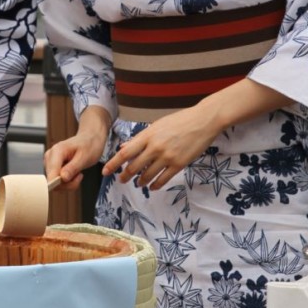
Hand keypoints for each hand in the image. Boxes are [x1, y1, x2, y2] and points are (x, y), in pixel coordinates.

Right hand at [45, 105, 110, 188]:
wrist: (90, 138)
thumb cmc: (89, 145)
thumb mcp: (85, 157)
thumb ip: (72, 168)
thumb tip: (62, 178)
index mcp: (57, 151)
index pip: (51, 174)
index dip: (58, 183)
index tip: (71, 184)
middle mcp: (50, 156)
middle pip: (52, 181)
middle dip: (68, 183)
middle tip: (79, 176)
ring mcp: (50, 162)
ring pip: (55, 183)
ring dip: (69, 183)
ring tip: (78, 174)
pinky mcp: (53, 167)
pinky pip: (58, 182)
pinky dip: (68, 182)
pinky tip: (74, 174)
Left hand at [102, 103, 217, 189]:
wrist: (202, 121)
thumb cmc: (179, 120)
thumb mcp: (156, 125)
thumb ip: (140, 138)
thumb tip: (124, 147)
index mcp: (147, 135)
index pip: (125, 153)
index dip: (113, 164)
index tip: (105, 172)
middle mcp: (155, 147)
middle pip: (134, 167)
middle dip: (125, 176)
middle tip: (122, 180)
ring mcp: (167, 157)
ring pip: (148, 175)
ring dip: (141, 182)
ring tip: (139, 184)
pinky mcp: (179, 164)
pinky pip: (163, 179)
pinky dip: (155, 185)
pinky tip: (153, 186)